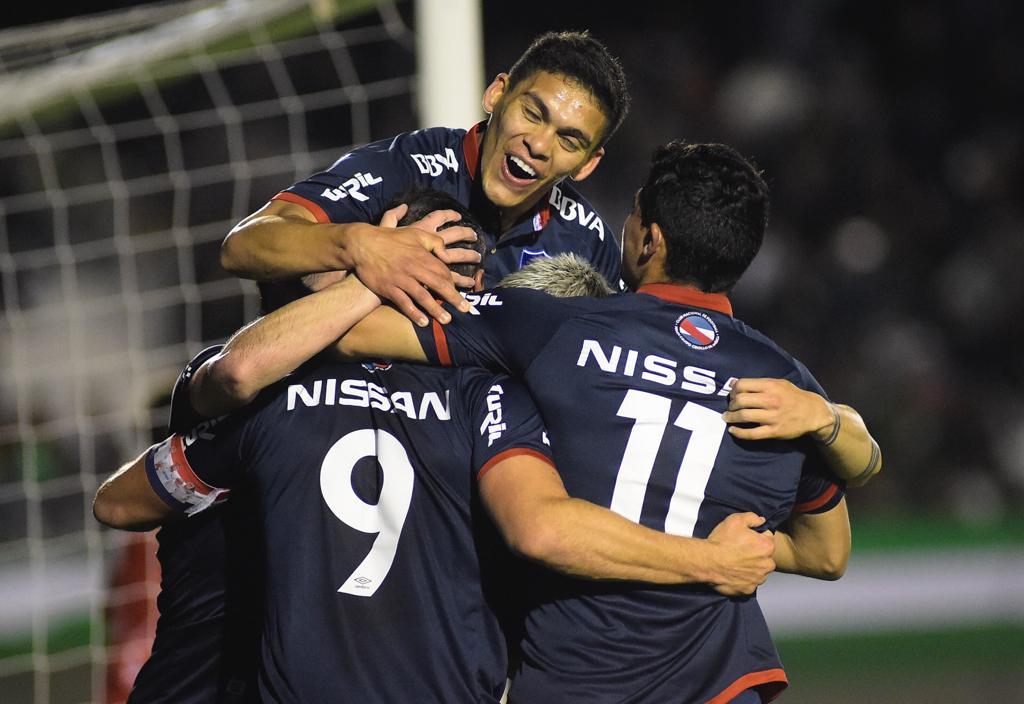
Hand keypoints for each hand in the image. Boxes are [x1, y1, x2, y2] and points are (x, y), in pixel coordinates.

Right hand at [346, 206, 480, 326]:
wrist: (363, 245)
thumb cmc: (390, 239)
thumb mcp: (416, 233)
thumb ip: (435, 242)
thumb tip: (448, 255)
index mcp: (422, 255)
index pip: (443, 271)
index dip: (453, 282)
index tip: (459, 291)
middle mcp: (414, 268)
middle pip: (439, 284)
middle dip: (454, 298)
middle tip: (466, 309)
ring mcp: (401, 279)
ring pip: (423, 296)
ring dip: (436, 310)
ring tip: (447, 320)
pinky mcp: (388, 288)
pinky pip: (404, 303)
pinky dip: (414, 313)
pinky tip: (423, 322)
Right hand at [705, 512, 774, 595]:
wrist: (707, 562)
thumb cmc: (721, 541)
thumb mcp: (736, 520)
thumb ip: (752, 518)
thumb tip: (761, 521)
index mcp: (767, 546)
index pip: (768, 538)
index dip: (756, 536)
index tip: (745, 538)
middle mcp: (767, 564)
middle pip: (765, 556)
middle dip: (756, 554)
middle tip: (739, 551)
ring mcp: (758, 579)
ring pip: (758, 571)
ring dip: (751, 567)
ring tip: (736, 563)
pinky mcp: (748, 589)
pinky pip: (749, 583)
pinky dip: (744, 579)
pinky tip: (733, 572)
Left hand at [723, 378, 834, 440]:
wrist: (813, 412)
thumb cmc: (793, 396)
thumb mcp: (778, 383)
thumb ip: (757, 383)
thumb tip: (733, 383)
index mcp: (771, 386)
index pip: (743, 385)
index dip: (734, 390)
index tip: (733, 395)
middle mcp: (771, 400)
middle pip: (740, 400)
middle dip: (731, 404)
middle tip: (730, 408)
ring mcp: (772, 417)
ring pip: (744, 416)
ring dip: (731, 417)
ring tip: (727, 417)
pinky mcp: (774, 431)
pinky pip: (752, 434)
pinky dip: (739, 432)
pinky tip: (732, 430)